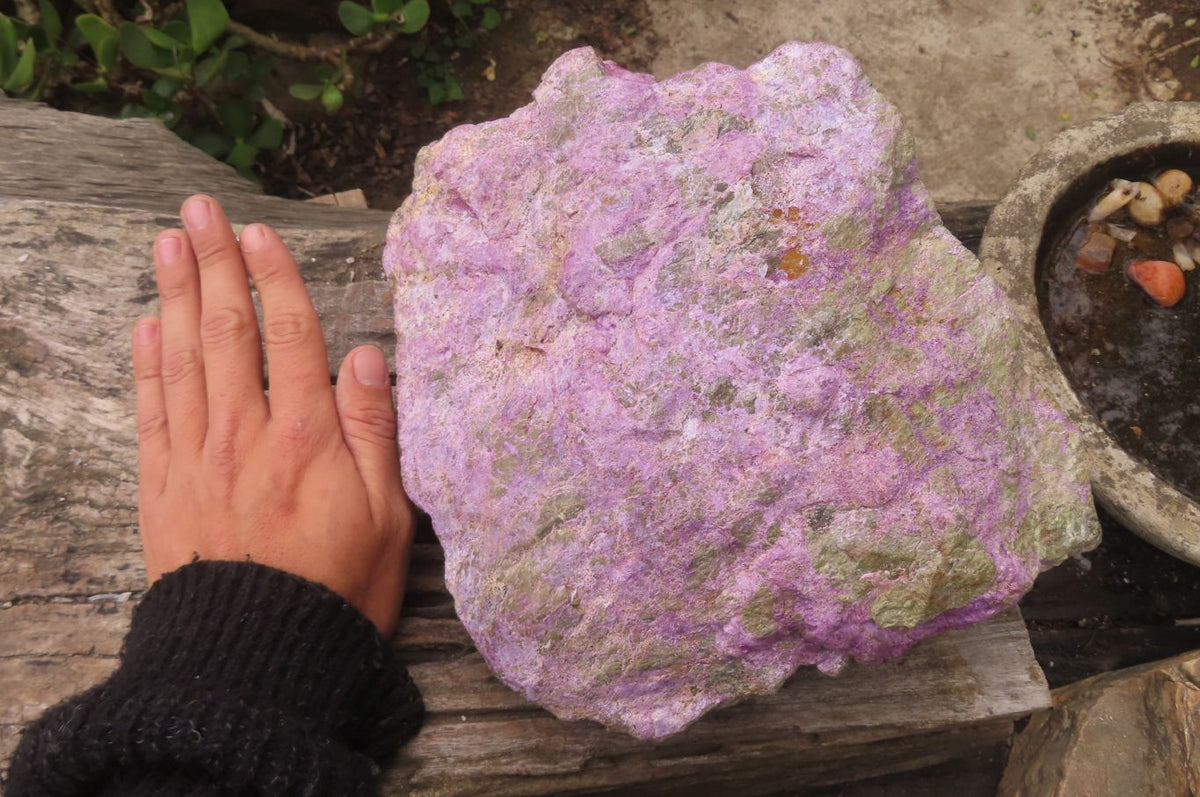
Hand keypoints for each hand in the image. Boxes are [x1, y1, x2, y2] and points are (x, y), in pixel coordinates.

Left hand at [130, 195, 413, 634]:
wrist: (255, 658)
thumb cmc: (336, 588)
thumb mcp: (388, 516)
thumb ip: (378, 431)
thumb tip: (370, 355)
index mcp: (308, 436)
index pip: (289, 335)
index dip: (273, 278)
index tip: (258, 234)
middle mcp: (246, 433)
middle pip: (227, 331)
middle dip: (213, 264)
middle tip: (198, 210)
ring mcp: (197, 457)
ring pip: (183, 358)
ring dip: (175, 295)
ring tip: (166, 244)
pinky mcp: (162, 486)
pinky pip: (151, 410)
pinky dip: (147, 363)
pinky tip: (146, 326)